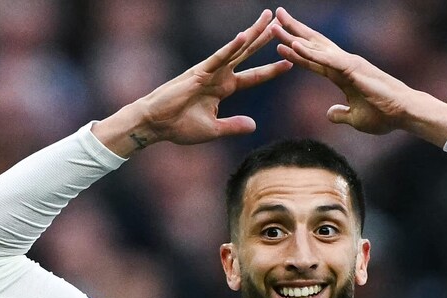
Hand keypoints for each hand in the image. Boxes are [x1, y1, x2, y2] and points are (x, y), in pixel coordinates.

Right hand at [94, 10, 291, 155]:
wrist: (156, 125)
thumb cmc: (180, 127)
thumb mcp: (214, 130)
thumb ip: (234, 126)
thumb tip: (254, 125)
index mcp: (223, 88)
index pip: (253, 77)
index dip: (272, 70)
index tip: (290, 62)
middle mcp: (219, 76)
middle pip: (247, 54)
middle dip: (264, 39)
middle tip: (280, 23)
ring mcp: (209, 72)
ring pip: (236, 50)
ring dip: (252, 34)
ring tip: (268, 19)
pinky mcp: (198, 73)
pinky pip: (217, 58)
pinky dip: (230, 48)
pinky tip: (243, 36)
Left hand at [272, 7, 446, 144]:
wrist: (403, 114)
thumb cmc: (384, 115)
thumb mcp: (355, 118)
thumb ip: (340, 115)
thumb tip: (329, 114)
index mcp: (341, 74)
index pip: (313, 59)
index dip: (296, 49)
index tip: (279, 41)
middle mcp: (343, 63)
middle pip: (312, 44)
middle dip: (292, 30)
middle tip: (274, 17)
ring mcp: (347, 64)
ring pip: (315, 47)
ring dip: (294, 36)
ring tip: (275, 26)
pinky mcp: (352, 69)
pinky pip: (325, 59)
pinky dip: (309, 52)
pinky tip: (293, 45)